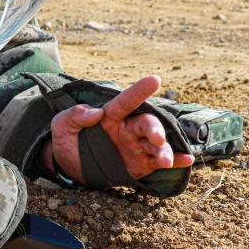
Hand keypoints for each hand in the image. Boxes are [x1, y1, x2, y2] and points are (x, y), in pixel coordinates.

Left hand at [38, 75, 194, 184]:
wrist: (68, 169)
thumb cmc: (66, 141)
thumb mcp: (61, 126)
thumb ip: (74, 116)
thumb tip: (95, 113)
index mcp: (110, 115)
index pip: (126, 101)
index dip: (139, 90)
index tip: (155, 79)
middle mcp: (127, 128)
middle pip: (147, 123)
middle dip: (154, 129)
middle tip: (157, 138)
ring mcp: (135, 146)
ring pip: (156, 144)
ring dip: (164, 149)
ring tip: (165, 159)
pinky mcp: (140, 164)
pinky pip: (159, 161)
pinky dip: (175, 160)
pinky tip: (186, 160)